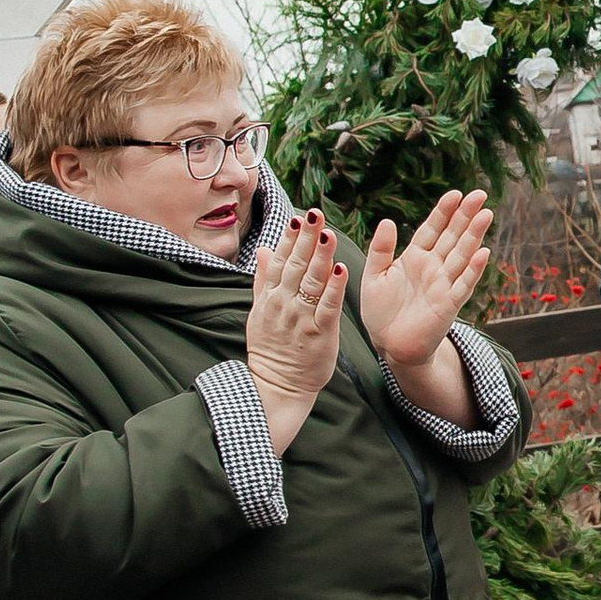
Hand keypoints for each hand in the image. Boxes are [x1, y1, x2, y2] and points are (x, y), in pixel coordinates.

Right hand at [247, 211, 346, 450]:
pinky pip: (326, 307)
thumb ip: (263, 279)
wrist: (277, 386)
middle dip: (306, 238)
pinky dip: (333, 288)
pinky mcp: (319, 333)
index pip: (280, 260)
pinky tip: (341, 269)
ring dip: (321, 256)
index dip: (290, 238)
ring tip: (329, 233)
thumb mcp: (259, 312)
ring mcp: (300, 318)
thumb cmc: (272, 348)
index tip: (299, 216)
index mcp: (270, 297)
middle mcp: (283, 303)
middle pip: (296, 265)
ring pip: (311, 281)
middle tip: (316, 213)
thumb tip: (262, 248)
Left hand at [361, 189, 492, 375]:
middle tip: (480, 194)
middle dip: (465, 215)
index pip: (432, 229)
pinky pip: (463, 284)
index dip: (443, 212)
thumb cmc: (381, 312)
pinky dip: (474, 269)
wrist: (389, 346)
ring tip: (486, 215)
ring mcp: (443, 284)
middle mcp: (433, 267)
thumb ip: (381, 249)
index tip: (455, 193)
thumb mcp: (373, 276)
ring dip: (474, 236)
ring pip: (462, 255)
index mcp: (414, 257)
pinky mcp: (449, 304)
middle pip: (452, 236)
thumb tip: (389, 221)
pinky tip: (484, 253)